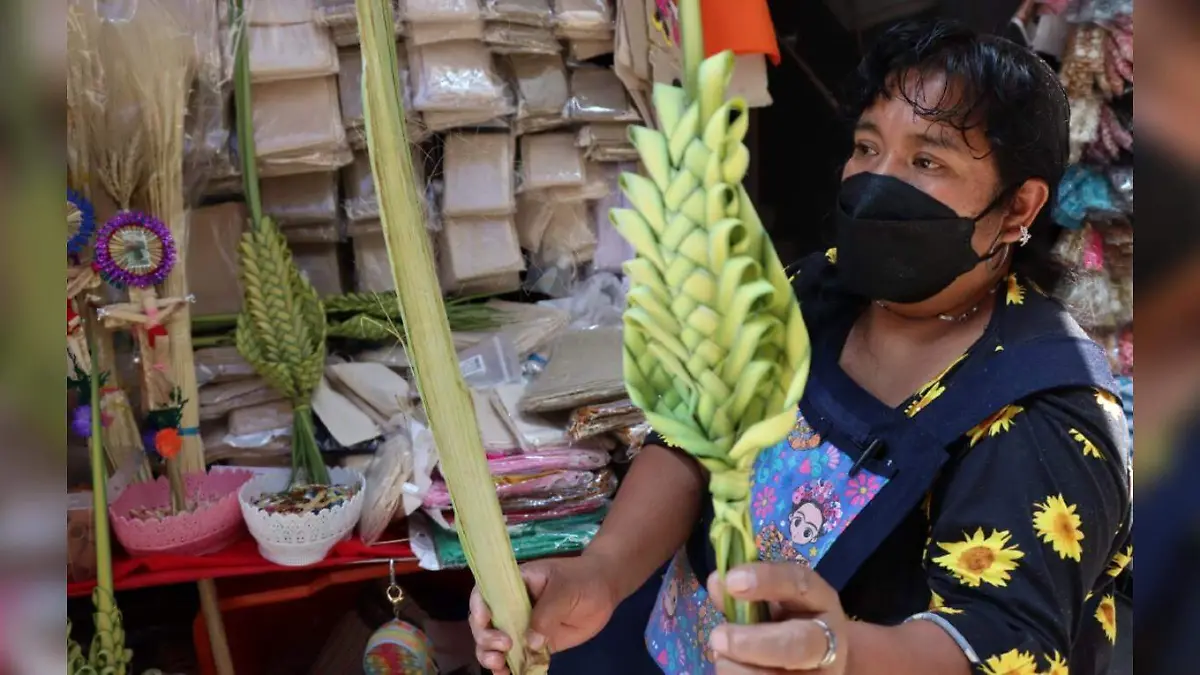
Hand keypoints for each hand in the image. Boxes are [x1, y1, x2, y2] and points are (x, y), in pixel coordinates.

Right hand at [469, 556, 620, 673]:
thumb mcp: (565, 589)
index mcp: (514, 584)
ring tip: (499, 666)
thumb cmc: (582, 580)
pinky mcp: (534, 644)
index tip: (484, 621)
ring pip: (494, 643)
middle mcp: (511, 606)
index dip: (478, 607)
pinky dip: (507, 668)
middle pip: (484, 623)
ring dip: (490, 656)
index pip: (485, 593)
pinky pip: (515, 657)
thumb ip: (547, 613)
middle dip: (486, 637)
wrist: (604, 591)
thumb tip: (531, 642)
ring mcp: (521, 626)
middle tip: (504, 646)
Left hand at [706, 563, 849, 674]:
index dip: (767, 579)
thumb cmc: (787, 622)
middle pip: (798, 645)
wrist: (820, 660)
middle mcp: (829, 640)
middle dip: (753, 644)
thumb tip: (718, 584)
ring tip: (722, 657)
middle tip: (717, 637)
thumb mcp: (773, 601)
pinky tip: (732, 670)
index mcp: (821, 601)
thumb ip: (746, 592)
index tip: (732, 581)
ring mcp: (822, 674)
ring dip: (739, 670)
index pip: (800, 583)